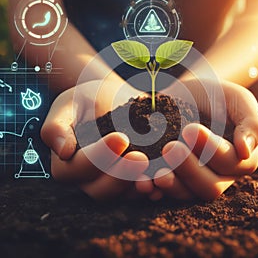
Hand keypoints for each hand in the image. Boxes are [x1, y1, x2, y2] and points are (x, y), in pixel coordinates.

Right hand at [41, 79, 149, 199]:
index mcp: (68, 163)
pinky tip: (166, 176)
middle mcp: (88, 178)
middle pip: (101, 189)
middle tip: (141, 157)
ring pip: (123, 194)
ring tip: (158, 173)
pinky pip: (142, 189)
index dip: (100, 157)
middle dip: (122, 175)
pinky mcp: (132, 178)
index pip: (79, 168)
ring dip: (140, 187)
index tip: (121, 138)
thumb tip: (63, 151)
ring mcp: (111, 181)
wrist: (109, 96)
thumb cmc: (85, 99)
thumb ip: (56, 127)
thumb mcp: (66, 106)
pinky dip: (155, 187)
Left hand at [135, 79, 257, 200]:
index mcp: (237, 157)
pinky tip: (142, 181)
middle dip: (189, 170)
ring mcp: (191, 177)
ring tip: (154, 174)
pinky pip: (162, 190)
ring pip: (185, 193)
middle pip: (209, 186)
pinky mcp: (169, 175)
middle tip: (170, 148)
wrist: (183, 93)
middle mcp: (216, 173)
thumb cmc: (213, 95)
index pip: (231, 163)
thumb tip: (246, 151)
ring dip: (169, 185)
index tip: (190, 129)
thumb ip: (251, 122)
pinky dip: (151, 188)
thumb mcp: (236, 99)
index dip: (212, 150)